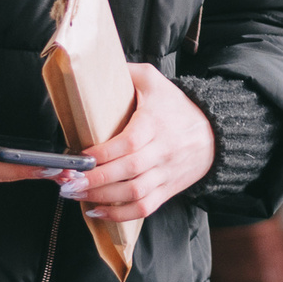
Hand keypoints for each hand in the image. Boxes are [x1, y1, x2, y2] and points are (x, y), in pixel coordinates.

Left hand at [57, 64, 216, 223]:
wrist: (215, 133)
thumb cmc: (177, 106)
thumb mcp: (154, 81)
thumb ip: (126, 72)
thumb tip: (93, 66)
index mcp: (156, 123)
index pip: (130, 143)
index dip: (103, 153)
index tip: (80, 156)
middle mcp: (162, 151)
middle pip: (128, 171)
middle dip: (94, 179)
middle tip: (67, 180)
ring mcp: (165, 173)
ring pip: (134, 193)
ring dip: (101, 197)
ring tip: (75, 194)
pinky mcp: (167, 190)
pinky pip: (144, 208)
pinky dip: (119, 214)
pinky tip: (97, 211)